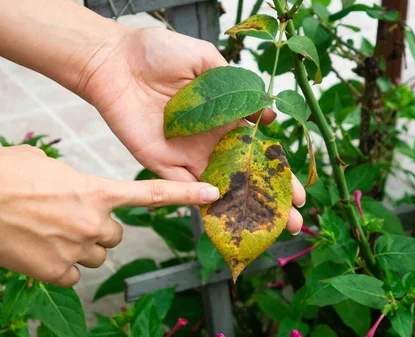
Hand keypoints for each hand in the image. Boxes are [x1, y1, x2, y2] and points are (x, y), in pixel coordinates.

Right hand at [0, 145, 220, 286]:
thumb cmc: (6, 172)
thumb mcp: (48, 163)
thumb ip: (72, 179)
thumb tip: (70, 190)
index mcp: (98, 191)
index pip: (152, 194)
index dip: (186, 194)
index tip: (213, 195)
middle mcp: (95, 222)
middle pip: (116, 235)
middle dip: (98, 229)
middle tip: (68, 218)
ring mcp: (77, 249)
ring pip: (94, 255)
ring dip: (79, 247)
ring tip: (47, 232)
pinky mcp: (57, 272)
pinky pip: (70, 274)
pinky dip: (57, 265)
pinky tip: (37, 249)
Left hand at [75, 27, 305, 232]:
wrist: (114, 60)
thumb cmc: (157, 52)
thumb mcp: (205, 59)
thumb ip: (236, 86)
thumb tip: (266, 110)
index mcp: (222, 116)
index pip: (256, 150)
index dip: (277, 170)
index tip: (300, 190)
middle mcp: (207, 139)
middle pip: (243, 175)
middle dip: (268, 198)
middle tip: (293, 220)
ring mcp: (184, 153)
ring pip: (217, 187)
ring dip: (241, 208)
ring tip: (269, 227)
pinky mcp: (159, 162)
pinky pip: (182, 187)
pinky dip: (202, 200)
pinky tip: (227, 214)